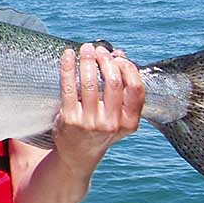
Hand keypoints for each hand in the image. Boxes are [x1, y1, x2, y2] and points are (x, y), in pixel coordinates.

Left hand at [52, 43, 144, 172]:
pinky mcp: (70, 119)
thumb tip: (120, 54)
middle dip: (106, 60)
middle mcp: (111, 123)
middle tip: (98, 50)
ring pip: (90, 83)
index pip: (135, 88)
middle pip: (114, 82)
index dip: (128, 68)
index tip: (118, 58)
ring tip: (86, 48)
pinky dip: (68, 67)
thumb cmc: (100, 127)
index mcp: (129, 122)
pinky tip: (68, 55)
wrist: (79, 154)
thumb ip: (121, 86)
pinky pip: (69, 87)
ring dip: (87, 60)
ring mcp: (90, 122)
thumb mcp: (117, 114)